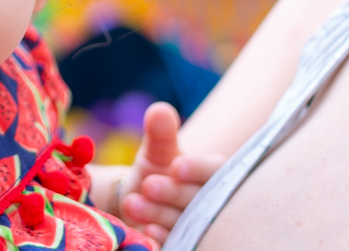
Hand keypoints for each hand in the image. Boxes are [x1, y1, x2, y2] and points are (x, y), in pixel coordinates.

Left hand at [116, 102, 224, 243]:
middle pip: (199, 199)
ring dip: (160, 214)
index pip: (214, 171)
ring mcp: (200, 225)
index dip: (197, 170)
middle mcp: (213, 202)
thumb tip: (160, 110)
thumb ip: (160, 133)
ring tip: (133, 203)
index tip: (175, 166)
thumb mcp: (158, 150)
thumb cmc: (159, 170)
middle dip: (174, 193)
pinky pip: (178, 243)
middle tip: (149, 185)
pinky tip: (147, 232)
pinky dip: (162, 238)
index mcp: (214, 175)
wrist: (142, 200)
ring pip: (185, 222)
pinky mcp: (186, 242)